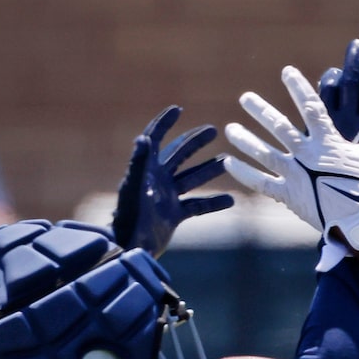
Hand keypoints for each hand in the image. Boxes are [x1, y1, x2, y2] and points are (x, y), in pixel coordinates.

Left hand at [112, 106, 233, 256]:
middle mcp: (157, 180)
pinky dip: (213, 203)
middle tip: (214, 130)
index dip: (164, 123)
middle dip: (195, 142)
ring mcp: (167, 197)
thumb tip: (144, 137)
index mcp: (146, 169)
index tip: (177, 110)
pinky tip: (230, 200)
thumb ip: (139, 163)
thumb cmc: (128, 218)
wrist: (130, 249)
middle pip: (179, 154)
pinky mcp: (174, 215)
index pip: (154, 139)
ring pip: (192, 178)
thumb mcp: (133, 188)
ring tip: (226, 161)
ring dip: (208, 170)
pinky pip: (197, 205)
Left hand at [224, 66, 358, 247]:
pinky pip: (261, 183)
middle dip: (261, 111)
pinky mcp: (289, 197)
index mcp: (328, 143)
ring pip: (265, 153)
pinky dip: (244, 173)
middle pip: (279, 127)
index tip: (286, 72)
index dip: (298, 88)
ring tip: (230, 128)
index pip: (311, 107)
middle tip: (245, 98)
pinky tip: (228, 163)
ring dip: (246, 139)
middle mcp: (307, 155)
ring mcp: (296, 176)